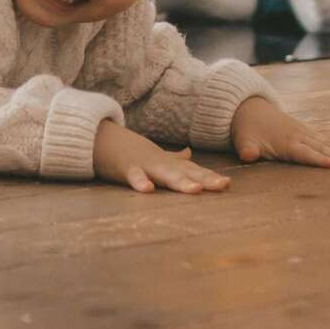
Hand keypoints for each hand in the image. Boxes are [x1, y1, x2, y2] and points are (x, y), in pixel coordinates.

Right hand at [93, 121, 229, 193]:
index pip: (193, 172)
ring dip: (180, 182)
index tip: (228, 184)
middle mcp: (159, 165)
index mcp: (167, 165)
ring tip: (195, 190)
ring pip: (164, 175)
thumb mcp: (155, 155)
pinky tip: (147, 190)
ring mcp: (144, 165)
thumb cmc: (130, 151)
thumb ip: (173, 158)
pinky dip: (140, 182)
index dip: (210, 177)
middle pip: (186, 173)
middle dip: (205, 180)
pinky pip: (134, 176)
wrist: (101, 137)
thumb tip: (188, 153)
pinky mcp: (125, 168)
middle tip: (223, 185)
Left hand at [229, 97, 329, 168]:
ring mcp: (303, 132)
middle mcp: (298, 136)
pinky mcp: (305, 131)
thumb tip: (247, 156)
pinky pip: (324, 139)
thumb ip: (247, 149)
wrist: (249, 107)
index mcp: (286, 142)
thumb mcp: (243, 140)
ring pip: (327, 143)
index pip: (305, 153)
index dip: (319, 159)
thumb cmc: (246, 129)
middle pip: (323, 148)